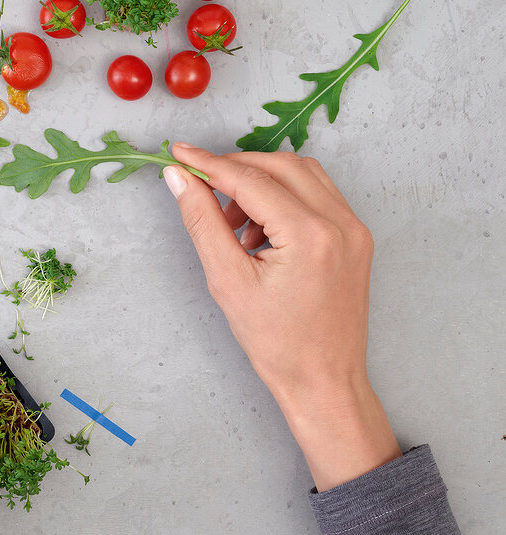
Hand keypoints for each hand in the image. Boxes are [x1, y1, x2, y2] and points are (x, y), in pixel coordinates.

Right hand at [163, 145, 400, 490]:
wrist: (324, 381)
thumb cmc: (277, 344)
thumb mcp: (228, 281)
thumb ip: (203, 221)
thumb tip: (179, 178)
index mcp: (310, 234)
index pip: (251, 179)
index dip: (209, 164)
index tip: (178, 153)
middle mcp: (340, 222)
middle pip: (279, 165)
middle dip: (235, 170)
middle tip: (201, 188)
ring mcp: (354, 228)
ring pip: (301, 173)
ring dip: (261, 182)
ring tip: (233, 224)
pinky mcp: (356, 236)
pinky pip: (317, 194)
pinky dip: (284, 197)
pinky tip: (260, 233)